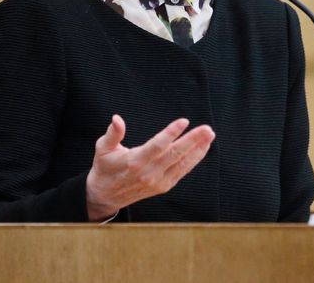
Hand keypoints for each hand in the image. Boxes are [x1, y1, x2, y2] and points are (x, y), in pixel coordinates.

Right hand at [85, 115, 214, 220]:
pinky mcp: (164, 186)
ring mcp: (158, 181)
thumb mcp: (103, 149)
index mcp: (134, 161)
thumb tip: (117, 118)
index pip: (157, 145)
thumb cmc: (105, 167)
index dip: (171, 133)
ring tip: (210, 135)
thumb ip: (113, 134)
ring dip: (198, 149)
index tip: (184, 121)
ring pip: (182, 163)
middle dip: (192, 140)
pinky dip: (194, 159)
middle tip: (207, 128)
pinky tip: (203, 148)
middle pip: (175, 154)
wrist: (106, 195)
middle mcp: (148, 172)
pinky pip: (183, 171)